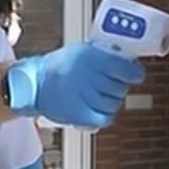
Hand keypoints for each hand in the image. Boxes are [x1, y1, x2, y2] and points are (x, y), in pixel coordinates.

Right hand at [6, 43, 145, 128]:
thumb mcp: (80, 51)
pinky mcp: (81, 114)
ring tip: (98, 95)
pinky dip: (104, 114)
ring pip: (114, 103)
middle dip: (119, 86)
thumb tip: (127, 60)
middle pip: (121, 87)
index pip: (125, 68)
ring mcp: (85, 96)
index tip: (135, 73)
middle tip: (110, 83)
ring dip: (111, 100)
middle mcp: (89, 76)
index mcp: (90, 57)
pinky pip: (105, 117)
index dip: (134, 72)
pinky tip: (98, 108)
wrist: (33, 84)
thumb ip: (103, 55)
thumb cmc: (56, 67)